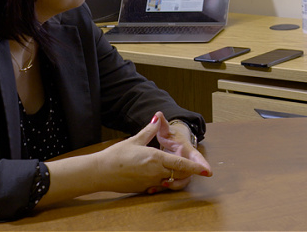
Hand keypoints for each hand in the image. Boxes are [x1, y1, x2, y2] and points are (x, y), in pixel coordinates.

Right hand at [95, 111, 210, 194]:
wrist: (99, 172)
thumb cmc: (116, 155)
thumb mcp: (135, 140)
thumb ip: (150, 129)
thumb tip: (158, 117)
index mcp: (156, 158)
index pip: (181, 164)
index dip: (195, 168)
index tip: (207, 171)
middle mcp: (156, 171)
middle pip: (179, 174)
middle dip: (187, 173)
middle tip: (194, 170)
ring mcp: (150, 182)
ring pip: (170, 182)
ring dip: (175, 178)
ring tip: (175, 172)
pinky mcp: (144, 189)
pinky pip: (158, 186)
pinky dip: (162, 182)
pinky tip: (158, 177)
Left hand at [155, 113, 212, 190]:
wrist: (172, 141)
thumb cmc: (170, 135)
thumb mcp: (165, 129)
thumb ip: (162, 123)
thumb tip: (158, 114)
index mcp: (186, 149)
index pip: (196, 156)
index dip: (202, 164)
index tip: (208, 171)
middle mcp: (186, 160)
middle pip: (189, 172)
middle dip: (182, 180)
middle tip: (170, 183)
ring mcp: (181, 168)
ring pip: (182, 180)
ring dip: (173, 184)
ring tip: (161, 185)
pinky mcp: (174, 174)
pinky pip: (173, 182)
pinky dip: (165, 186)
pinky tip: (153, 189)